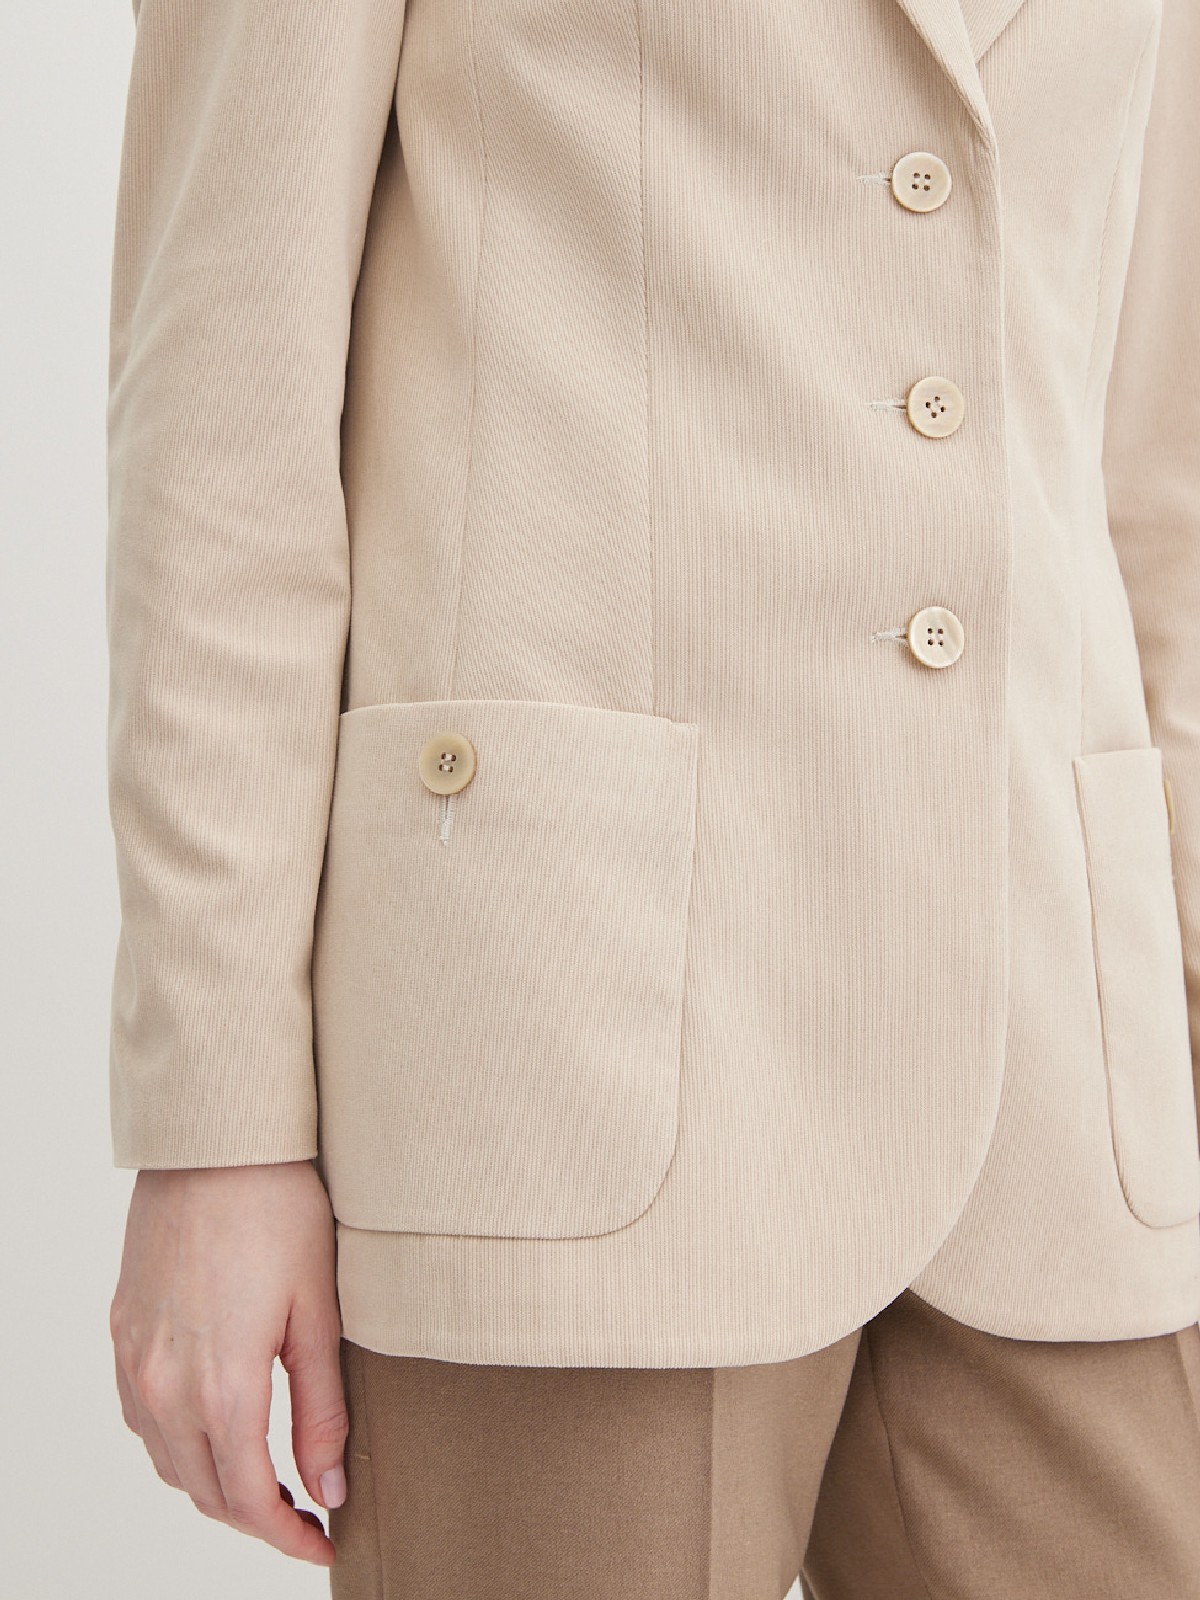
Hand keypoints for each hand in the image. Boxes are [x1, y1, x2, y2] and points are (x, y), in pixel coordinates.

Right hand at [110, 1160, 347, 1567]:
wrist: (215, 1143)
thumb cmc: (278, 1211)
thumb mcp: (319, 1312)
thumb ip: (321, 1409)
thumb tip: (329, 1488)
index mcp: (220, 1385)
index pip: (247, 1499)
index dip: (286, 1535)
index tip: (322, 1542)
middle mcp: (163, 1384)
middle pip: (204, 1490)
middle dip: (256, 1516)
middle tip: (306, 1512)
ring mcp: (135, 1358)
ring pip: (168, 1460)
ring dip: (215, 1484)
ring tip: (268, 1477)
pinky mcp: (123, 1330)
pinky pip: (142, 1418)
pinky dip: (178, 1444)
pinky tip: (216, 1428)